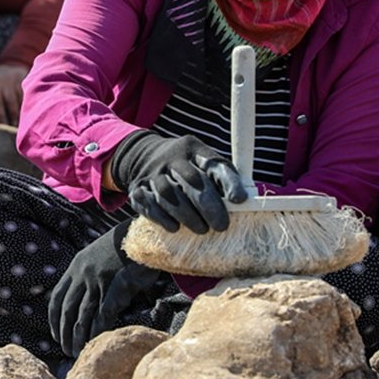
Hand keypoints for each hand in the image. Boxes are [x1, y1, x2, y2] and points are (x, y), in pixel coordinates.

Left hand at [48, 221, 159, 356]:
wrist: (144, 234)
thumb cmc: (125, 247)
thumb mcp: (97, 254)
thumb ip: (86, 273)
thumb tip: (82, 297)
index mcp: (76, 265)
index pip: (57, 296)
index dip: (54, 318)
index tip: (55, 333)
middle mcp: (83, 273)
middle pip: (68, 309)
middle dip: (64, 332)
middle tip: (66, 349)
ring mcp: (99, 279)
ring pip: (83, 315)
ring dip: (79, 336)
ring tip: (78, 351)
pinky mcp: (117, 285)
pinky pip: (103, 313)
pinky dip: (97, 329)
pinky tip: (95, 341)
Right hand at [109, 131, 245, 233]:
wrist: (140, 155)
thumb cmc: (183, 165)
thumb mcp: (202, 162)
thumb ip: (221, 177)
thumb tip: (242, 201)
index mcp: (192, 149)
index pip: (213, 163)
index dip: (228, 181)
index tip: (240, 200)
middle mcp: (171, 158)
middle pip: (191, 180)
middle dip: (208, 206)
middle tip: (221, 225)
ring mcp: (151, 173)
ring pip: (169, 194)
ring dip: (187, 215)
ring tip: (201, 229)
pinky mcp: (136, 188)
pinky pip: (149, 204)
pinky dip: (163, 218)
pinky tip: (175, 227)